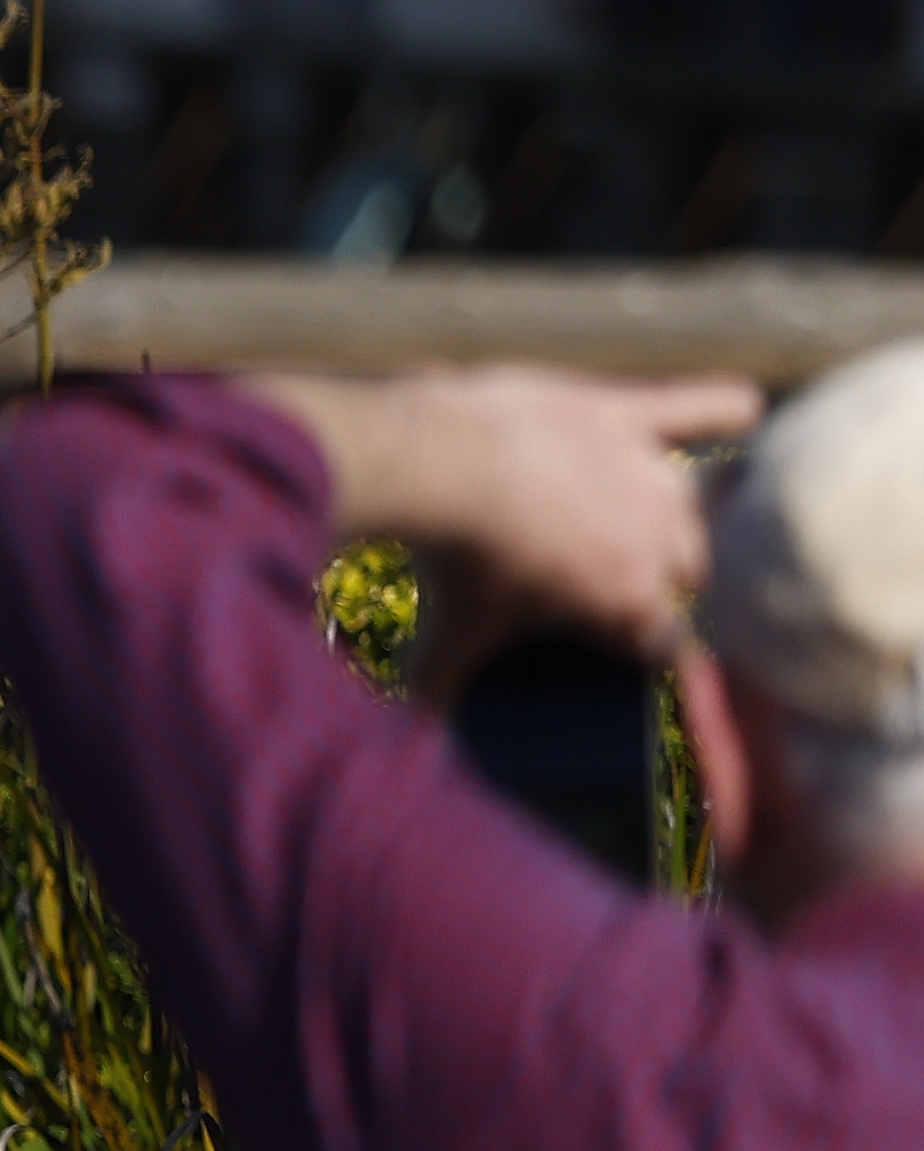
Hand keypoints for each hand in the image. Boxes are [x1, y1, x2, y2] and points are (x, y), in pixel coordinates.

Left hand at [248, 368, 759, 679]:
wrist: (440, 462)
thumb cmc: (454, 559)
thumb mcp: (448, 635)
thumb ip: (436, 690)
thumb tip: (408, 743)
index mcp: (629, 603)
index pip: (670, 644)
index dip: (649, 650)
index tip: (628, 651)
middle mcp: (660, 541)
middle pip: (692, 574)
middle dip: (664, 583)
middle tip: (609, 580)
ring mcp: (651, 474)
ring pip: (699, 505)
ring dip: (684, 516)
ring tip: (656, 522)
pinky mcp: (628, 414)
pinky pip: (701, 407)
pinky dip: (722, 407)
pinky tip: (743, 409)